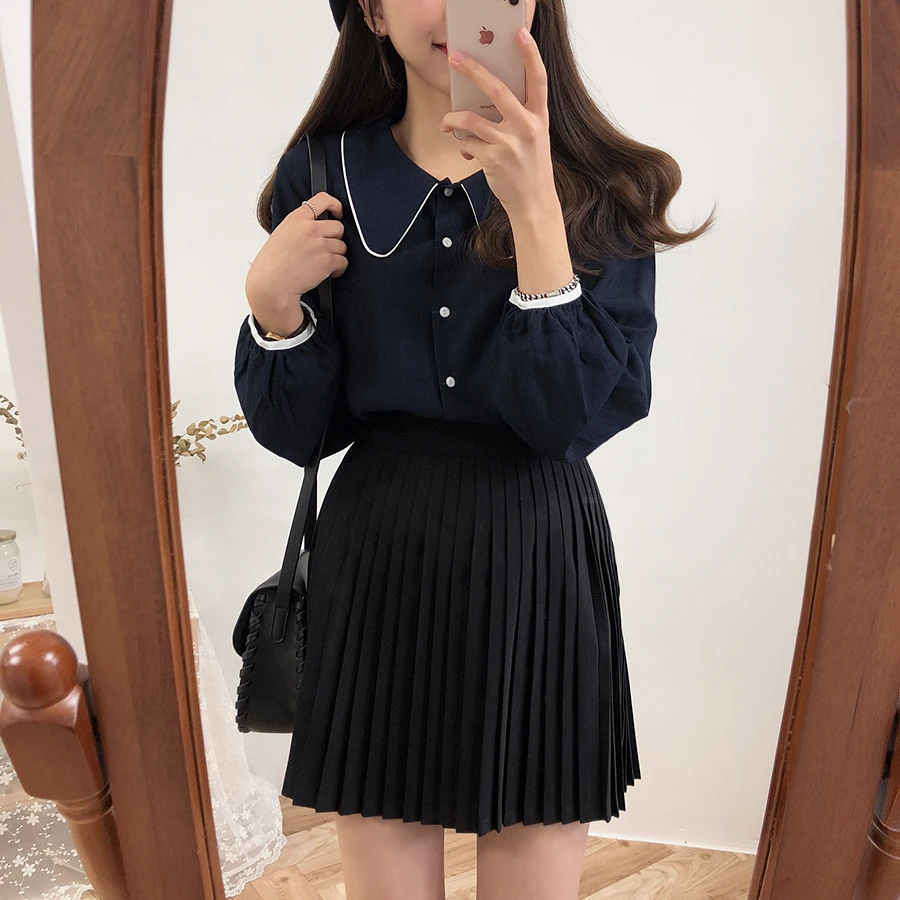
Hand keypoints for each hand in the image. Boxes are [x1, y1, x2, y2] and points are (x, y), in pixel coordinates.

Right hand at [245, 191, 347, 314]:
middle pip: (337, 227)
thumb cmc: (272, 265)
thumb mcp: (281, 235)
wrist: (272, 285)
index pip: (322, 199)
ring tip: (323, 264)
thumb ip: (299, 227)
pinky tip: (329, 273)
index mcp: (296, 219)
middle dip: (334, 238)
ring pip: (342, 246)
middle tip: (325, 249)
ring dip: (336, 255)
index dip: (335, 205)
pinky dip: (338, 268)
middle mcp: (309, 228)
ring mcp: (320, 244)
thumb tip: (315, 228)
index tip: (338, 212)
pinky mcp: (327, 260)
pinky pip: (343, 261)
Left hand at [439, 28, 556, 217]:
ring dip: (453, 118)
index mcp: (538, 116)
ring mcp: (510, 143)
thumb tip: (485, 99)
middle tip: (455, 57)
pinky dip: (463, 146)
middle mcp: (526, 126)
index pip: (538, 78)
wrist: (534, 201)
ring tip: (446, 122)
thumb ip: (518, 116)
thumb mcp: (534, 136)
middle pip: (497, 89)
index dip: (530, 55)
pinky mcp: (494, 159)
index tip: (519, 34)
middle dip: (473, 71)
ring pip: (471, 119)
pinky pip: (468, 143)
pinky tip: (468, 152)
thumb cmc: (531, 166)